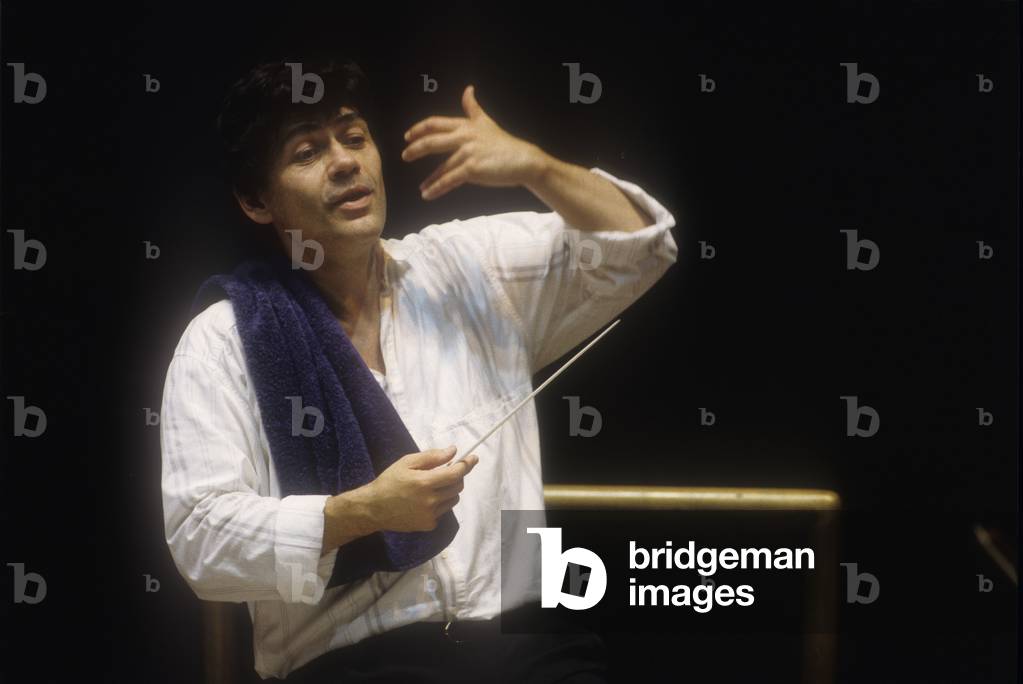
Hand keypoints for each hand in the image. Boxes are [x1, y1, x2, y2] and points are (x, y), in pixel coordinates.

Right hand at [365, 446, 478, 531]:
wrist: (374, 508)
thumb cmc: (389, 481)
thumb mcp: (407, 462)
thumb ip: (431, 457)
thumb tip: (453, 451)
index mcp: (425, 483)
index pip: (455, 473)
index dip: (466, 465)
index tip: (473, 458)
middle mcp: (430, 501)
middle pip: (457, 487)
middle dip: (456, 477)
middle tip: (445, 471)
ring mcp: (430, 515)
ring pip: (453, 499)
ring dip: (449, 490)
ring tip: (432, 486)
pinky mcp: (428, 525)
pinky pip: (443, 511)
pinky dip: (440, 503)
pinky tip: (424, 500)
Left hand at [401, 85, 546, 199]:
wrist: (524, 160)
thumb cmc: (504, 144)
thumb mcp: (486, 122)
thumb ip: (472, 107)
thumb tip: (468, 89)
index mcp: (465, 125)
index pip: (435, 123)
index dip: (419, 129)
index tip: (407, 136)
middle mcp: (464, 137)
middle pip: (432, 140)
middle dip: (415, 148)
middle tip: (405, 155)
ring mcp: (468, 153)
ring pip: (441, 166)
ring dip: (430, 179)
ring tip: (422, 188)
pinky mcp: (472, 169)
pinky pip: (449, 180)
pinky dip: (437, 188)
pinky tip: (428, 194)